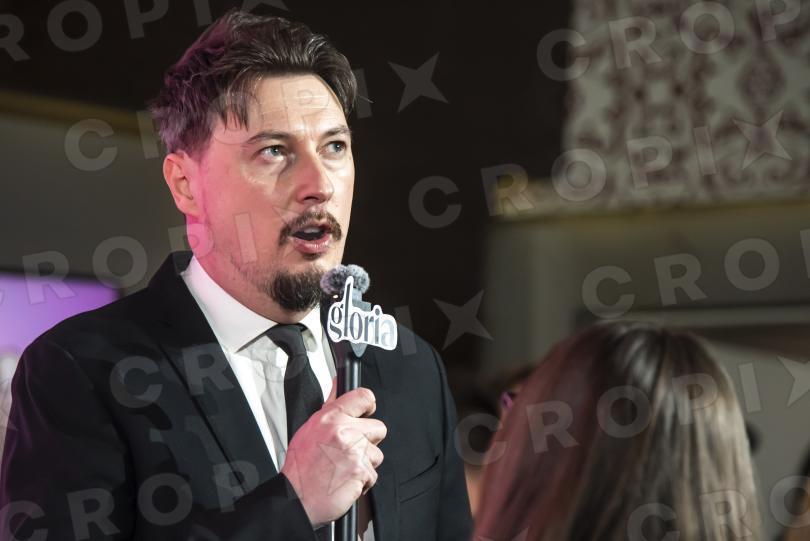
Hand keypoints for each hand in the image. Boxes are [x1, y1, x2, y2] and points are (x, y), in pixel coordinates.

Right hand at [281, 381, 386, 526]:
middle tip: (350, 451)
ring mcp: (353, 451)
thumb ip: (330, 405)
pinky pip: (373, 475)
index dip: (368, 406)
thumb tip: (338, 382)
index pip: (364, 397)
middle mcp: (343, 431)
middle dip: (368, 441)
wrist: (296, 498)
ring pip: (377, 454)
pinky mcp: (360, 471)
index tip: (366, 413)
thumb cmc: (301, 467)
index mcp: (330, 418)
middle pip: (378, 428)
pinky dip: (362, 482)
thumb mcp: (310, 428)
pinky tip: (345, 481)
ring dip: (365, 463)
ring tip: (345, 468)